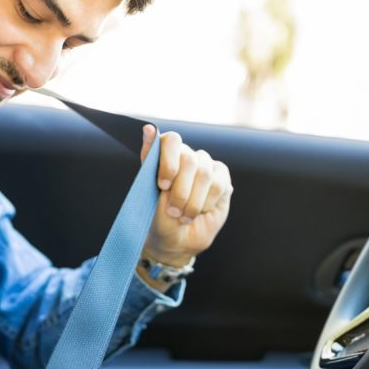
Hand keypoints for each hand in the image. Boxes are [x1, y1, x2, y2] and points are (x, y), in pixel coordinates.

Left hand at [140, 125, 231, 265]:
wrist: (176, 241)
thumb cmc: (158, 217)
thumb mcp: (146, 192)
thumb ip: (149, 160)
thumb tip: (148, 127)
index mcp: (165, 156)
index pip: (171, 140)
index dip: (169, 162)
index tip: (163, 186)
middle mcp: (186, 157)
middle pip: (189, 159)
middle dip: (181, 191)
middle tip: (173, 211)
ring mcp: (205, 166)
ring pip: (205, 174)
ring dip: (193, 201)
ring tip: (184, 216)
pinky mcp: (222, 178)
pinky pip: (219, 185)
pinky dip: (207, 202)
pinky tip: (200, 210)